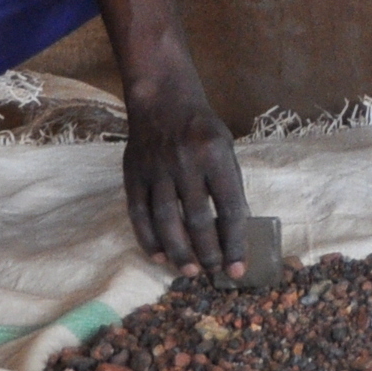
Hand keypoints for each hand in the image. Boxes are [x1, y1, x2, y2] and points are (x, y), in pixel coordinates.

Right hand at [120, 62, 252, 279]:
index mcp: (214, 154)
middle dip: (208, 252)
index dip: (234, 243)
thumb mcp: (225, 148)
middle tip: (214, 272)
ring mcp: (156, 169)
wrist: (162, 98)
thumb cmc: (201, 128)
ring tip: (190, 270)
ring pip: (166, 222)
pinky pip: (139, 214)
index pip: (229, 208)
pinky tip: (159, 256)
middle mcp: (185, 162)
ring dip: (179, 252)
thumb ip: (230, 186)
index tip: (238, 270)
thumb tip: (236, 231)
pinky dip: (148, 240)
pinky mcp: (133, 174)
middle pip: (197, 219)